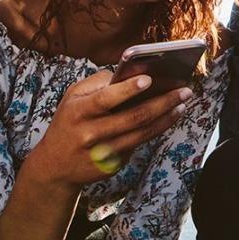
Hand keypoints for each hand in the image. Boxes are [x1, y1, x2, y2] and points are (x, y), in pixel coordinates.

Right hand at [28, 68, 189, 187]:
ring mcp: (103, 152)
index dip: (127, 89)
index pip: (105, 99)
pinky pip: (139, 144)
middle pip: (133, 117)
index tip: (149, 79)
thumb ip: (98, 84)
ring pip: (142, 133)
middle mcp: (91, 133)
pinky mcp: (113, 165)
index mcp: (79, 112)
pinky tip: (170, 117)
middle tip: (184, 90)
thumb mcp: (72, 98)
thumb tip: (131, 73)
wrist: (55, 166)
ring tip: (182, 103)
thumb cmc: (69, 122)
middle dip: (162, 102)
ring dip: (166, 117)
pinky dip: (157, 129)